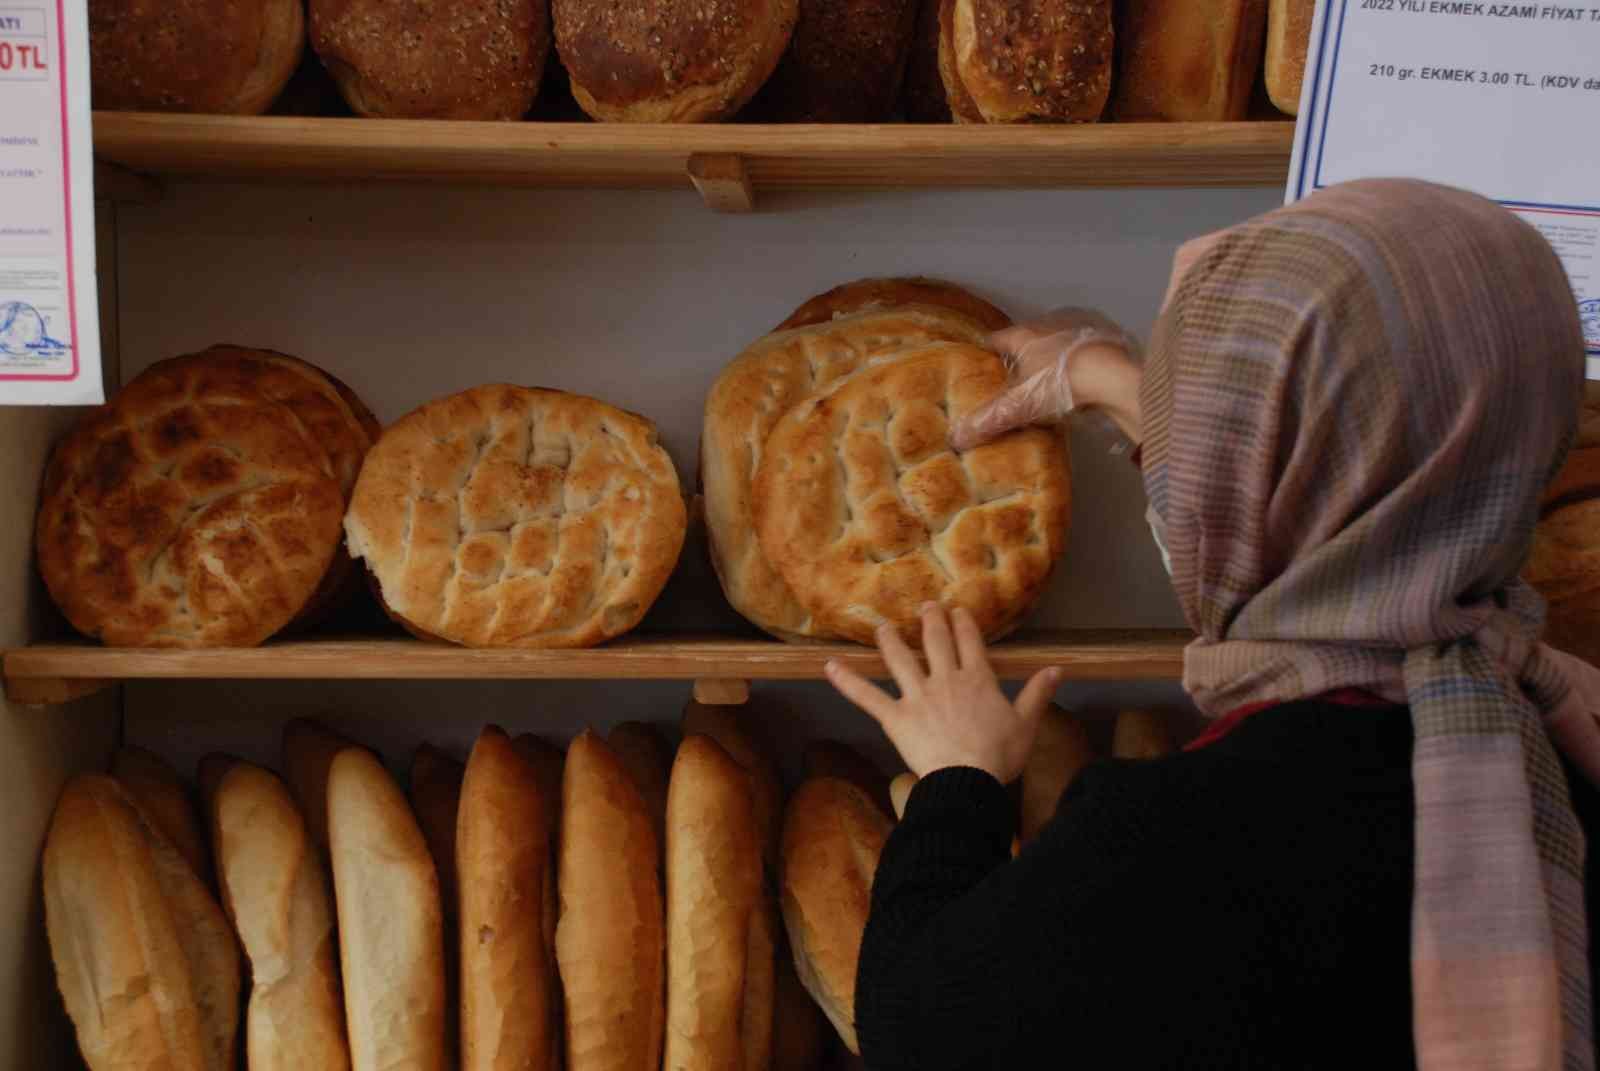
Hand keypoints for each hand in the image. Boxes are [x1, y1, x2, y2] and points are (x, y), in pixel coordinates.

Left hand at [824, 604, 1061, 782]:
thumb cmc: (999, 756)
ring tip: (883, 627)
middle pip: (935, 642)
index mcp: (978, 679)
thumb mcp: (1026, 724)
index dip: (963, 624)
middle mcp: (945, 679)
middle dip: (931, 620)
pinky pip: (867, 696)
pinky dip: (847, 681)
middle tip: (925, 605)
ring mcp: (918, 696)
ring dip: (890, 641)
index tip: (957, 611)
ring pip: (900, 660)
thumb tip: (1057, 669)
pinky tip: (830, 666)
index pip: (969, 643)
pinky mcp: (895, 717)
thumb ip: (1038, 693)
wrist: (967, 779)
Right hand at [950, 308, 1141, 450]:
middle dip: (1022, 357)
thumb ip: (989, 420)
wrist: (1115, 376)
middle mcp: (1048, 324)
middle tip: (1016, 382)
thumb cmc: (1061, 383)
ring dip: (1052, 358)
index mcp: (1023, 335)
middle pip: (1027, 340)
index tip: (982, 366)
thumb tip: (956, 439)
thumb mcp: (1021, 406)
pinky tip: (1082, 381)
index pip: (997, 339)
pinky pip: (1084, 349)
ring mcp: (1079, 328)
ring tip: (1049, 383)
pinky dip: (1080, 362)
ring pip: (1056, 342)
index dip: (988, 353)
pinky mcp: (1106, 337)